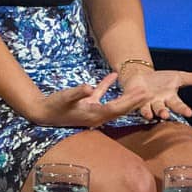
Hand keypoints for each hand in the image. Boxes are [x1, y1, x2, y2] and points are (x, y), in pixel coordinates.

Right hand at [27, 73, 144, 126]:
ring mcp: (92, 111)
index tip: (143, 93)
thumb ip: (77, 92)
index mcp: (93, 114)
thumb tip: (89, 87)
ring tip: (139, 88)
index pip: (117, 108)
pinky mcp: (86, 104)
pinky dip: (107, 86)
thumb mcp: (65, 97)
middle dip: (134, 101)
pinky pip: (100, 95)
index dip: (130, 101)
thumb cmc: (53, 106)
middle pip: (119, 108)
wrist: (42, 112)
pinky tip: (113, 75)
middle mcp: (96, 115)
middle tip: (149, 92)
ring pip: (114, 104)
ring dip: (126, 97)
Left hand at [119, 68, 191, 120]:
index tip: (189, 113)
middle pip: (162, 110)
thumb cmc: (161, 81)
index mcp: (170, 99)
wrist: (140, 79)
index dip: (183, 109)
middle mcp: (158, 104)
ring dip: (148, 112)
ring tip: (149, 114)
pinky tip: (134, 100)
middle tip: (166, 115)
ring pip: (147, 110)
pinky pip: (132, 103)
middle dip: (163, 113)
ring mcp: (145, 103)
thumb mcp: (179, 77)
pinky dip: (133, 102)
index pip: (178, 105)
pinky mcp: (132, 100)